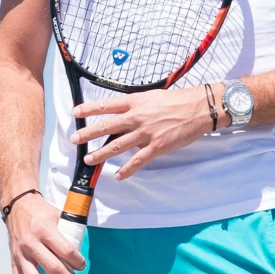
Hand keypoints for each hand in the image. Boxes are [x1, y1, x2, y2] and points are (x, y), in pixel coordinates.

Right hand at [6, 194, 85, 273]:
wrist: (17, 205)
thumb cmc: (42, 212)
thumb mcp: (58, 215)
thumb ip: (69, 232)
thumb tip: (83, 250)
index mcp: (44, 229)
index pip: (64, 251)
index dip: (77, 261)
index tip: (83, 267)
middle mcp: (31, 243)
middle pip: (51, 268)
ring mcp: (21, 254)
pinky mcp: (14, 262)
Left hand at [71, 87, 212, 179]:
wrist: (200, 108)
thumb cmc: (178, 101)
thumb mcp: (153, 97)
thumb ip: (137, 106)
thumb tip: (123, 114)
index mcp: (136, 102)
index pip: (107, 104)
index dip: (89, 108)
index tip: (75, 112)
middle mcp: (137, 116)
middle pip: (107, 125)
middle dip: (88, 133)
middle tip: (75, 139)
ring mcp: (146, 133)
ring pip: (118, 145)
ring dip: (101, 154)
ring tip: (89, 160)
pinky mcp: (157, 146)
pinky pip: (138, 161)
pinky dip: (127, 170)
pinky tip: (118, 176)